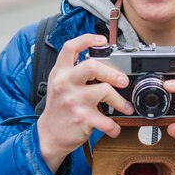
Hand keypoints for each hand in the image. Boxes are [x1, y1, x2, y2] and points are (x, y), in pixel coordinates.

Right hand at [36, 34, 133, 172]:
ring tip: (125, 106)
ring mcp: (74, 101)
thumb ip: (75, 69)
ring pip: (105, 91)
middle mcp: (65, 83)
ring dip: (120, 101)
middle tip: (123, 81)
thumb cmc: (59, 107)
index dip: (87, 39)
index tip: (102, 40)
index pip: (70, 47)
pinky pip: (106, 121)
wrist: (48, 135)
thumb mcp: (59, 83)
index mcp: (60, 72)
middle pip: (92, 66)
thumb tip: (102, 59)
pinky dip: (114, 126)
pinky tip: (115, 127)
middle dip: (112, 72)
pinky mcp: (82, 119)